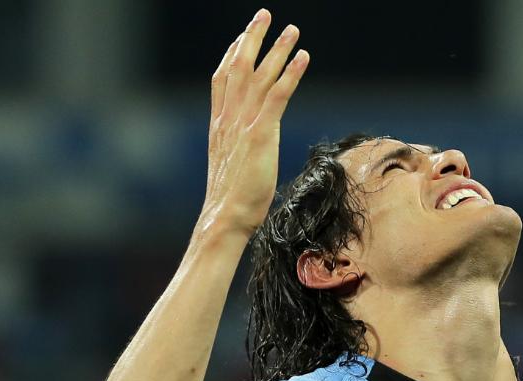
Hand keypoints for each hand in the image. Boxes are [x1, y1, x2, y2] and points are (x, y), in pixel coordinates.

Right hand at [199, 9, 308, 237]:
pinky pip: (277, 96)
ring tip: (292, 30)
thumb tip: (248, 154)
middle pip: (238, 68)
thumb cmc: (232, 203)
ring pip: (259, 76)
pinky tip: (303, 58)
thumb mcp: (233, 169)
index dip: (231, 55)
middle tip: (264, 15)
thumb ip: (238, 153)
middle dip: (252, 38)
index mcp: (219, 126)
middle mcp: (228, 119)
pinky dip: (290, 74)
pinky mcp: (260, 134)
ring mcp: (243, 125)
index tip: (241, 37)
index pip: (222, 81)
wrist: (225, 217)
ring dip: (277, 49)